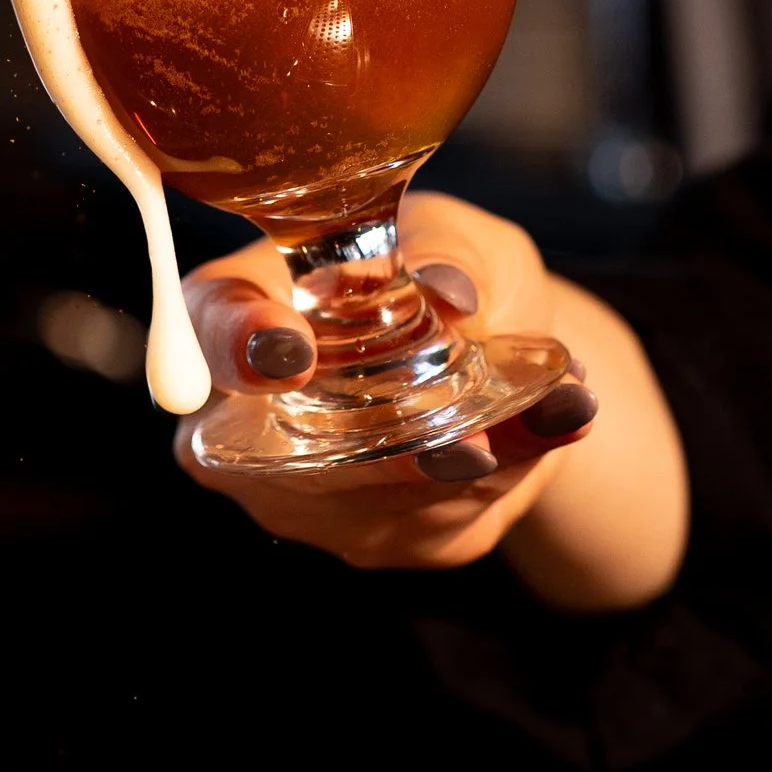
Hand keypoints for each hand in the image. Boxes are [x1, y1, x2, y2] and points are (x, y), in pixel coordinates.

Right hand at [174, 188, 686, 601]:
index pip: (208, 324)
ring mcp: (304, 494)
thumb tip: (448, 291)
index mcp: (242, 305)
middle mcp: (248, 415)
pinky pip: (443, 517)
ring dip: (482, 455)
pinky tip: (562, 421)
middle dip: (389, 447)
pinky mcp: (376, 536)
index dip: (238, 343)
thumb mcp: (455, 236)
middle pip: (290, 448)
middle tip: (472, 438)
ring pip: (382, 494)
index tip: (291, 353)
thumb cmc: (446, 267)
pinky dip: (513, 469)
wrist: (501, 348)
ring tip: (562, 400)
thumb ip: (445, 252)